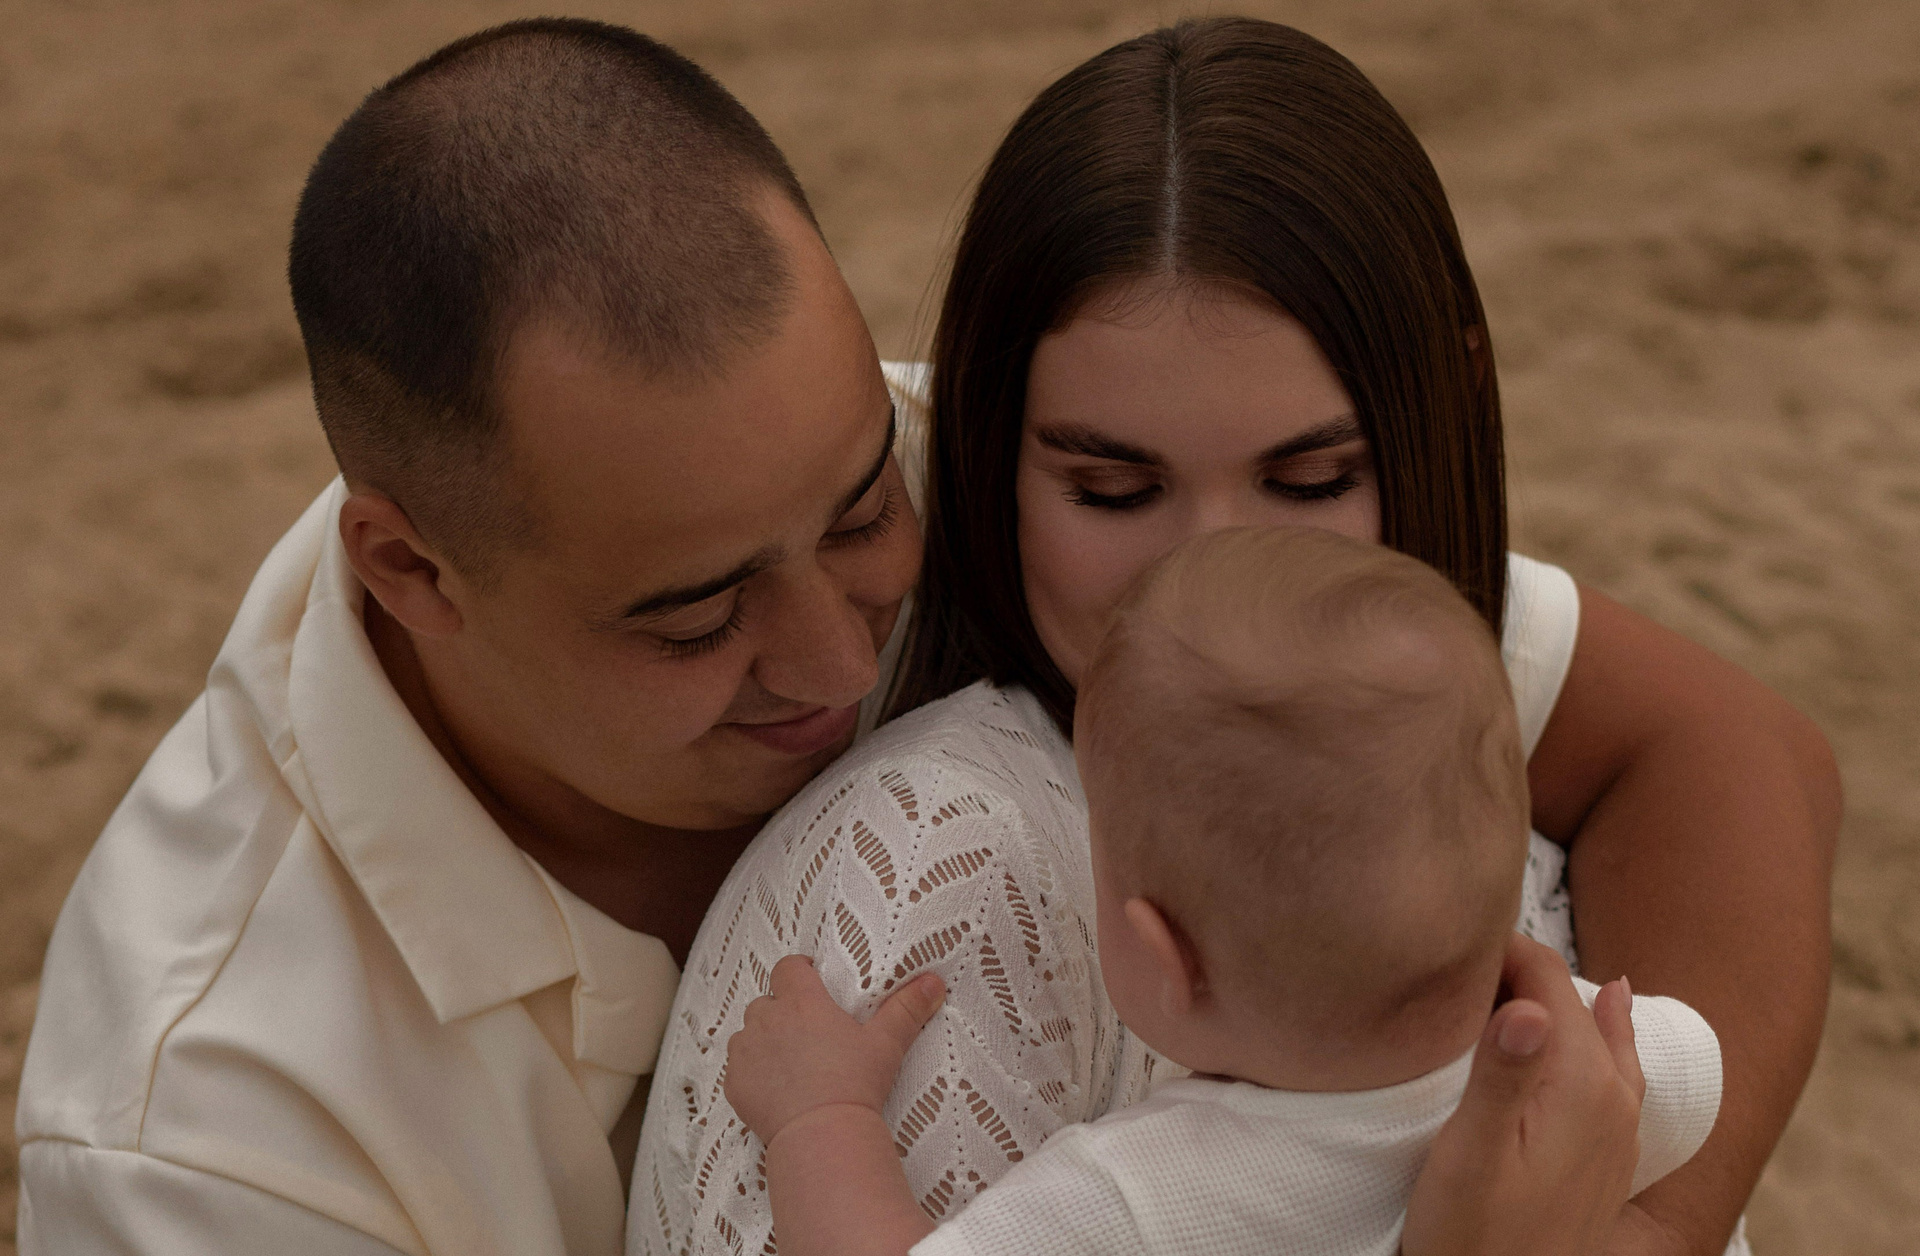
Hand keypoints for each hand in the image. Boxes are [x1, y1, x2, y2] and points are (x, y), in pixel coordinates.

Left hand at [723, 954, 946, 1147]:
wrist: (821, 1135)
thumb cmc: (855, 1085)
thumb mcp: (886, 1044)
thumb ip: (907, 1008)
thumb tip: (934, 982)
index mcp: (802, 1002)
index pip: (788, 966)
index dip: (798, 970)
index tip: (811, 980)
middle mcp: (768, 1019)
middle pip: (767, 1000)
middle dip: (781, 1010)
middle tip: (806, 1032)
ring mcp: (747, 1051)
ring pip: (748, 1032)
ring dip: (763, 1039)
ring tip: (789, 1061)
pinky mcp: (735, 1083)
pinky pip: (737, 1067)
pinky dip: (751, 1072)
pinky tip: (774, 1088)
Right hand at [1402, 933, 1644, 1255]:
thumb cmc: (1474, 1237)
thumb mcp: (1472, 1157)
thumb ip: (1500, 1076)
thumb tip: (1524, 1005)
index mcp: (1582, 1082)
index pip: (1542, 973)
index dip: (1493, 946)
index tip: (1443, 941)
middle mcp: (1613, 1094)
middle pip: (1569, 996)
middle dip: (1518, 966)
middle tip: (1454, 959)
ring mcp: (1618, 1125)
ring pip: (1595, 1028)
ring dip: (1552, 998)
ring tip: (1507, 971)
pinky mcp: (1609, 1151)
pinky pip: (1611, 1064)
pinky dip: (1593, 1029)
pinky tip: (1602, 1009)